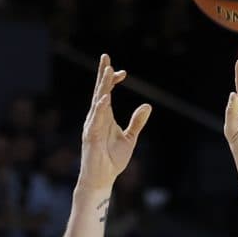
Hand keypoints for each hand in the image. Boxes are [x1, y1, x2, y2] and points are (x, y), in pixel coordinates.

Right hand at [77, 54, 152, 189]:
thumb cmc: (112, 160)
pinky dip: (100, 108)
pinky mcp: (90, 136)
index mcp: (105, 116)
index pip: (107, 93)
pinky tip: (105, 98)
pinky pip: (95, 120)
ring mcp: (92, 126)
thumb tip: (147, 105)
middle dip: (103, 74)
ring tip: (107, 71)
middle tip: (106, 57)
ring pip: (97, 101)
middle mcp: (96, 117)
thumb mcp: (130, 138)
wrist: (102, 179)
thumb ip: (137, 122)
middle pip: (100, 91)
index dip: (113, 81)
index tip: (123, 72)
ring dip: (102, 86)